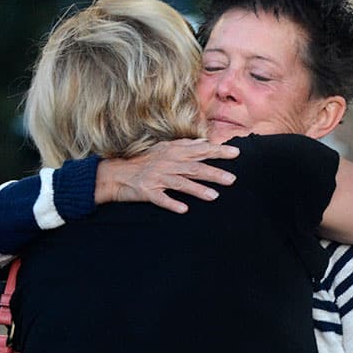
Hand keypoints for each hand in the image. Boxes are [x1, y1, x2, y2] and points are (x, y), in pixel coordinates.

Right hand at [95, 139, 239, 213]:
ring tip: (214, 196)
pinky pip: (161, 198)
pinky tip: (184, 209)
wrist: (115, 174)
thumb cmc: (143, 163)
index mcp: (172, 152)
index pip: (200, 150)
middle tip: (232, 179)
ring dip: (197, 190)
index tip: (236, 152)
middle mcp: (167, 163)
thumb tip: (204, 142)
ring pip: (181, 183)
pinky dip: (172, 203)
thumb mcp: (163, 150)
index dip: (218, 151)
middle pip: (194, 167)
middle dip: (214, 173)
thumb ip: (185, 146)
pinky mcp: (147, 191)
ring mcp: (157, 177)